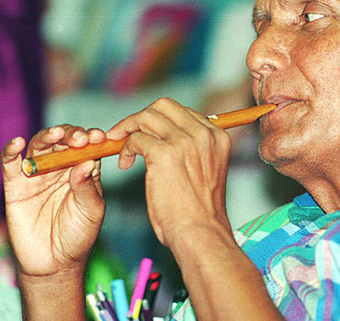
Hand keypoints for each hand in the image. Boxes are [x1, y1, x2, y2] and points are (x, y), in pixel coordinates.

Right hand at [1, 126, 105, 279]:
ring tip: (57, 134)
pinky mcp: (15, 185)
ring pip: (39, 146)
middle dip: (72, 134)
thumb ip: (87, 187)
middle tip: (80, 138)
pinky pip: (10, 163)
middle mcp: (59, 167)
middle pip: (63, 141)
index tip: (99, 138)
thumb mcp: (90, 211)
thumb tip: (86, 162)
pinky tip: (18, 143)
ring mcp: (37, 174)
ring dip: (47, 136)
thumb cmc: (78, 235)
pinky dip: (11, 151)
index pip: (87, 146)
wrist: (54, 263)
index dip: (92, 138)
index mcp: (82, 169)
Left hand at [107, 98, 232, 246]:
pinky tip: (125, 164)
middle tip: (125, 133)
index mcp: (217, 136)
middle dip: (141, 117)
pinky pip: (136, 138)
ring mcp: (185, 141)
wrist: (201, 234)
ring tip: (122, 150)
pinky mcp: (165, 154)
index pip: (183, 111)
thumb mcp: (207, 171)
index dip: (160, 120)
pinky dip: (126, 149)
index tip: (146, 133)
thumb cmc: (200, 213)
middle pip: (164, 105)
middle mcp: (204, 133)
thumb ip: (194, 150)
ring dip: (128, 130)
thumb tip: (166, 139)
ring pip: (147, 117)